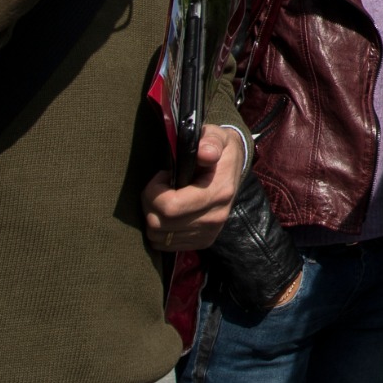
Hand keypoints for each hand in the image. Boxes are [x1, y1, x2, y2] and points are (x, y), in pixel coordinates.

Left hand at [143, 124, 244, 251]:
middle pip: (159, 224)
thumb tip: (205, 153)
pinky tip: (169, 212)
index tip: (163, 175)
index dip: (155, 191)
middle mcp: (215, 218)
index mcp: (218, 193)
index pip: (171, 207)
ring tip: (165, 197)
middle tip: (160, 186)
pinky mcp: (203, 241)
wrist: (233, 167)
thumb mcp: (216, 137)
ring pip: (158, 236)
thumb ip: (209, 141)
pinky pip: (164, 245)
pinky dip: (159, 229)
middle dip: (149, 202)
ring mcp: (209, 233)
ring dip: (152, 216)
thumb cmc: (218, 150)